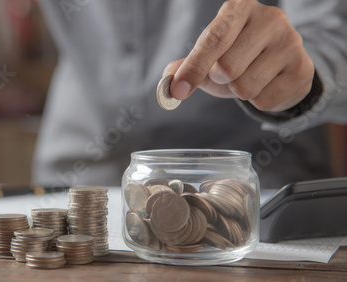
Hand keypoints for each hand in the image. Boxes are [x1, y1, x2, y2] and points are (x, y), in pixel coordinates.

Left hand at [163, 0, 314, 111]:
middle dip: (220, 80)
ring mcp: (291, 42)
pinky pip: (264, 100)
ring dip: (238, 92)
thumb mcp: (209, 57)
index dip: (193, 68)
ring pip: (245, 87)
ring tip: (248, 77)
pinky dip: (258, 100)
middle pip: (227, 68)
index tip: (178, 91)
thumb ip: (186, 67)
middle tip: (227, 74)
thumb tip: (167, 83)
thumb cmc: (237, 56)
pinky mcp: (303, 68)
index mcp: (240, 9)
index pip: (213, 39)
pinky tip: (266, 85)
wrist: (278, 65)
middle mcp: (270, 18)